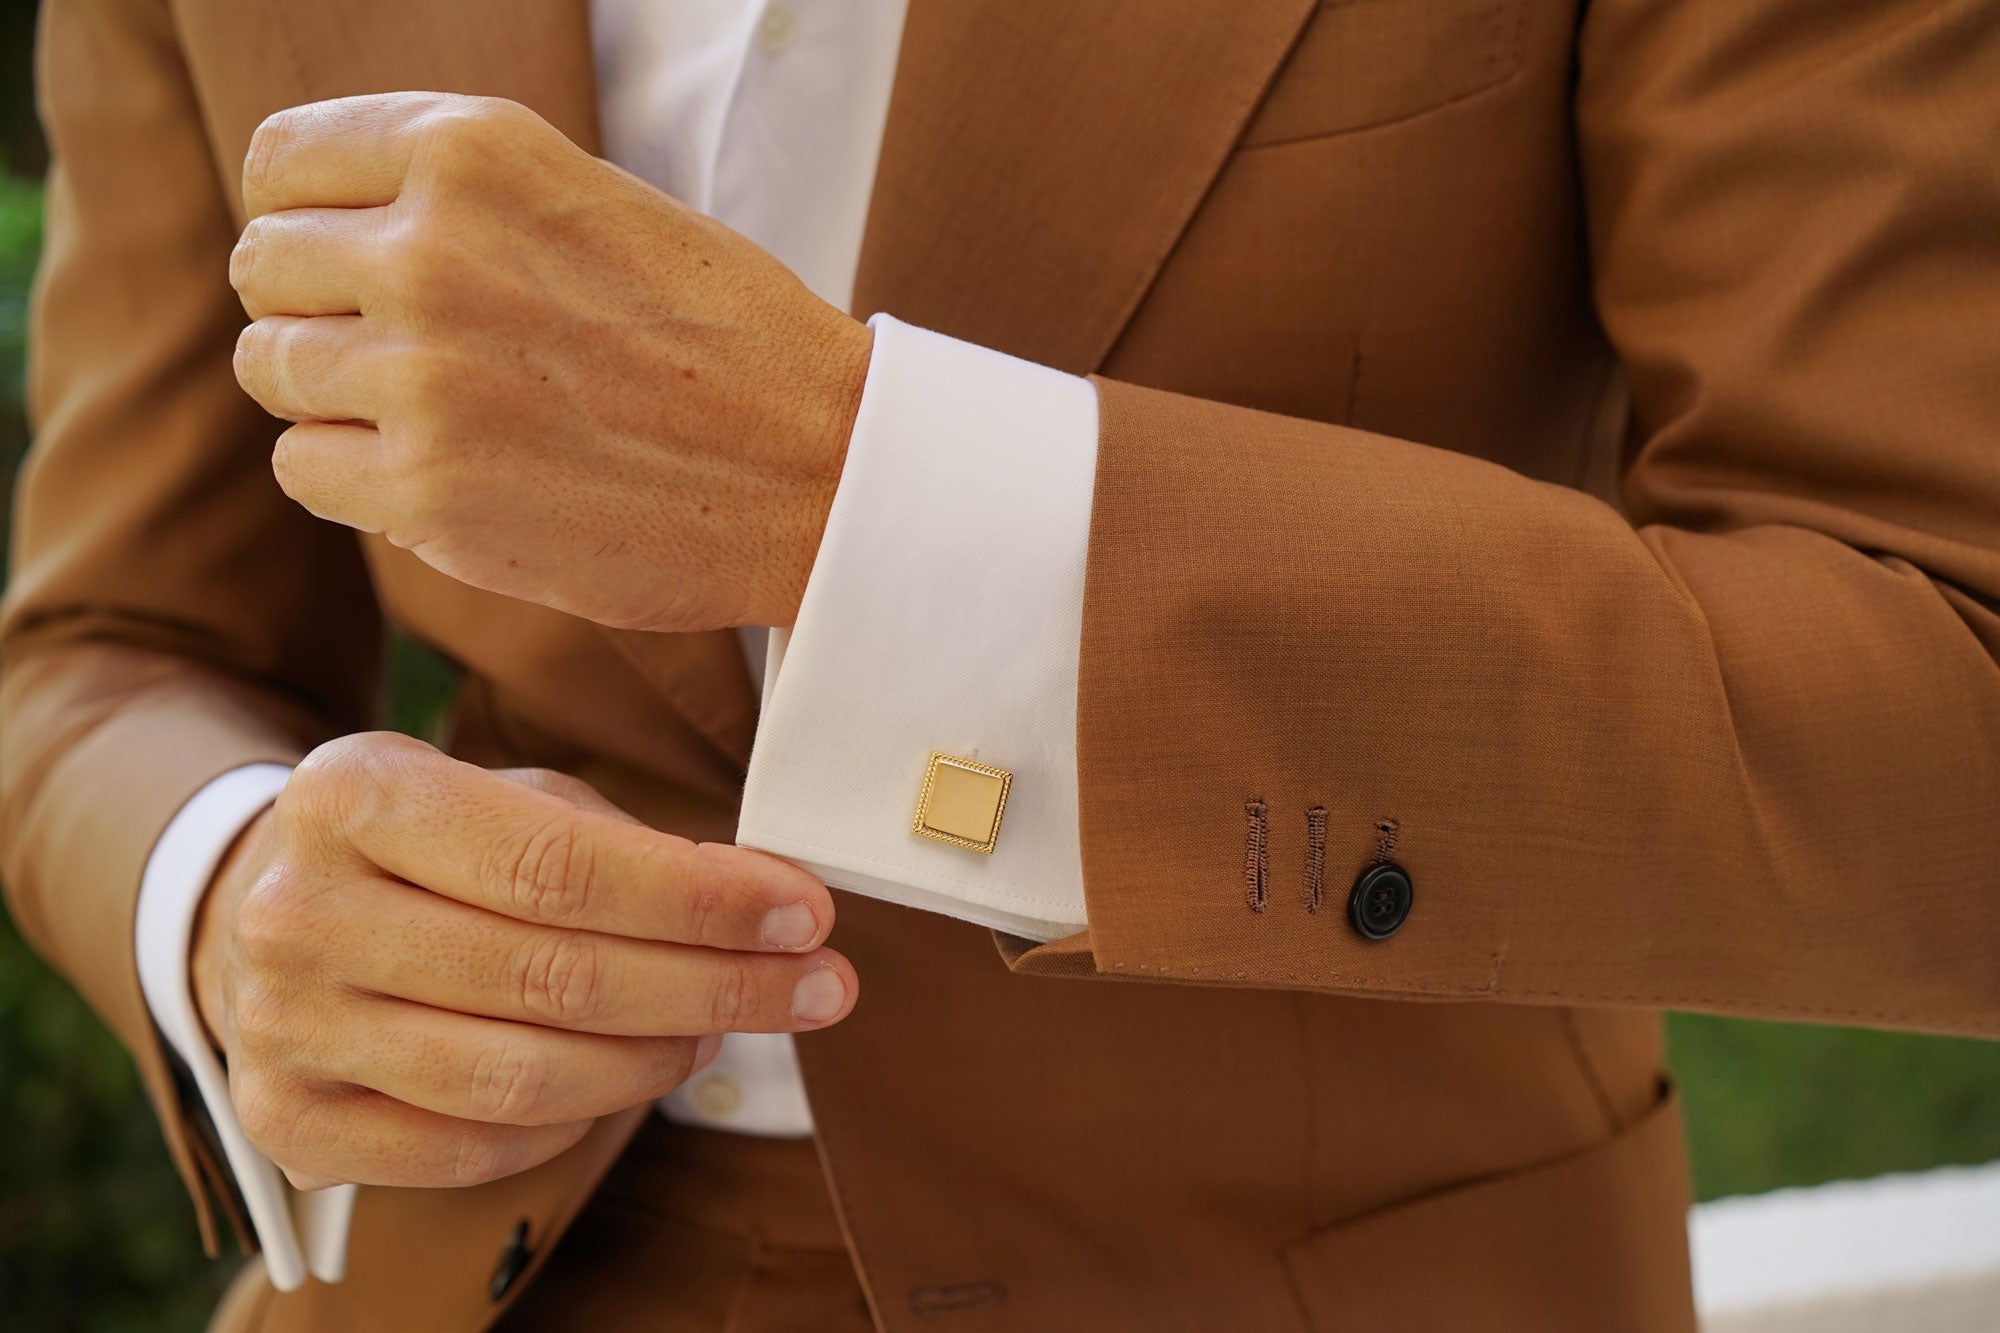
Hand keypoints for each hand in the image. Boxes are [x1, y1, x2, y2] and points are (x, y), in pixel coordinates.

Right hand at [190, 732, 855, 1189]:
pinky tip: (629, 1074)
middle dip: (715, 985)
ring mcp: (282, 1027)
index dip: (700, 900)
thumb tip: (769, 905)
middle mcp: (299, 911)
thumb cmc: (427, 848)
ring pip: (522, 1077)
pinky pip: (475, 1147)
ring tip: (726, 1025)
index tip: (806, 913)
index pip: (556, 865)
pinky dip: (576, 1122)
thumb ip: (627, 845)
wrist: (260, 913)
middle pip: (552, 977)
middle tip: (818, 985)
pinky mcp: (288, 1122)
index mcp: (355, 793)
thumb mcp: (509, 798)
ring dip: (658, 1060)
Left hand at [228, 92, 872, 632]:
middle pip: (264, 268)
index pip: (281, 164)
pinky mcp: (428, 492)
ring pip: (273, 369)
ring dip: (335, 397)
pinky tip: (442, 476)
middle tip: (406, 354)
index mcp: (474, 152)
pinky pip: (304, 466)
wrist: (822, 471)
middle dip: (317, 311)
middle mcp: (431, 250)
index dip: (305, 218)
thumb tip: (320, 232)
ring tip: (435, 417)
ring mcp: (423, 376)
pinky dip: (355, 478)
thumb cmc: (722, 339)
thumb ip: (459, 198)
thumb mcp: (593, 202)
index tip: (350, 264)